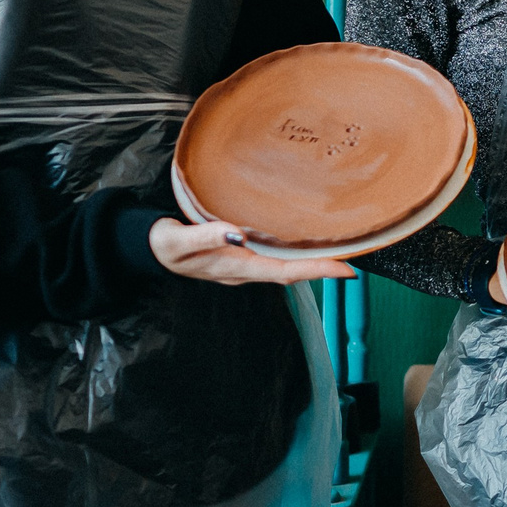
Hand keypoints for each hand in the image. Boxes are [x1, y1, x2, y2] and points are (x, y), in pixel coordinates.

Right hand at [150, 217, 354, 285]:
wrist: (150, 251)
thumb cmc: (164, 245)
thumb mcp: (177, 240)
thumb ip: (204, 236)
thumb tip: (236, 233)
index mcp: (235, 268)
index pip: (284, 272)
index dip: (317, 271)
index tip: (347, 270)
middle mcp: (245, 271)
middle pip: (292, 273)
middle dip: (323, 269)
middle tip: (356, 261)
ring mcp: (244, 266)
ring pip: (285, 267)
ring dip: (312, 263)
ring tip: (340, 252)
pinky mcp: (240, 256)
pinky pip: (275, 258)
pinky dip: (294, 253)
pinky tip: (305, 242)